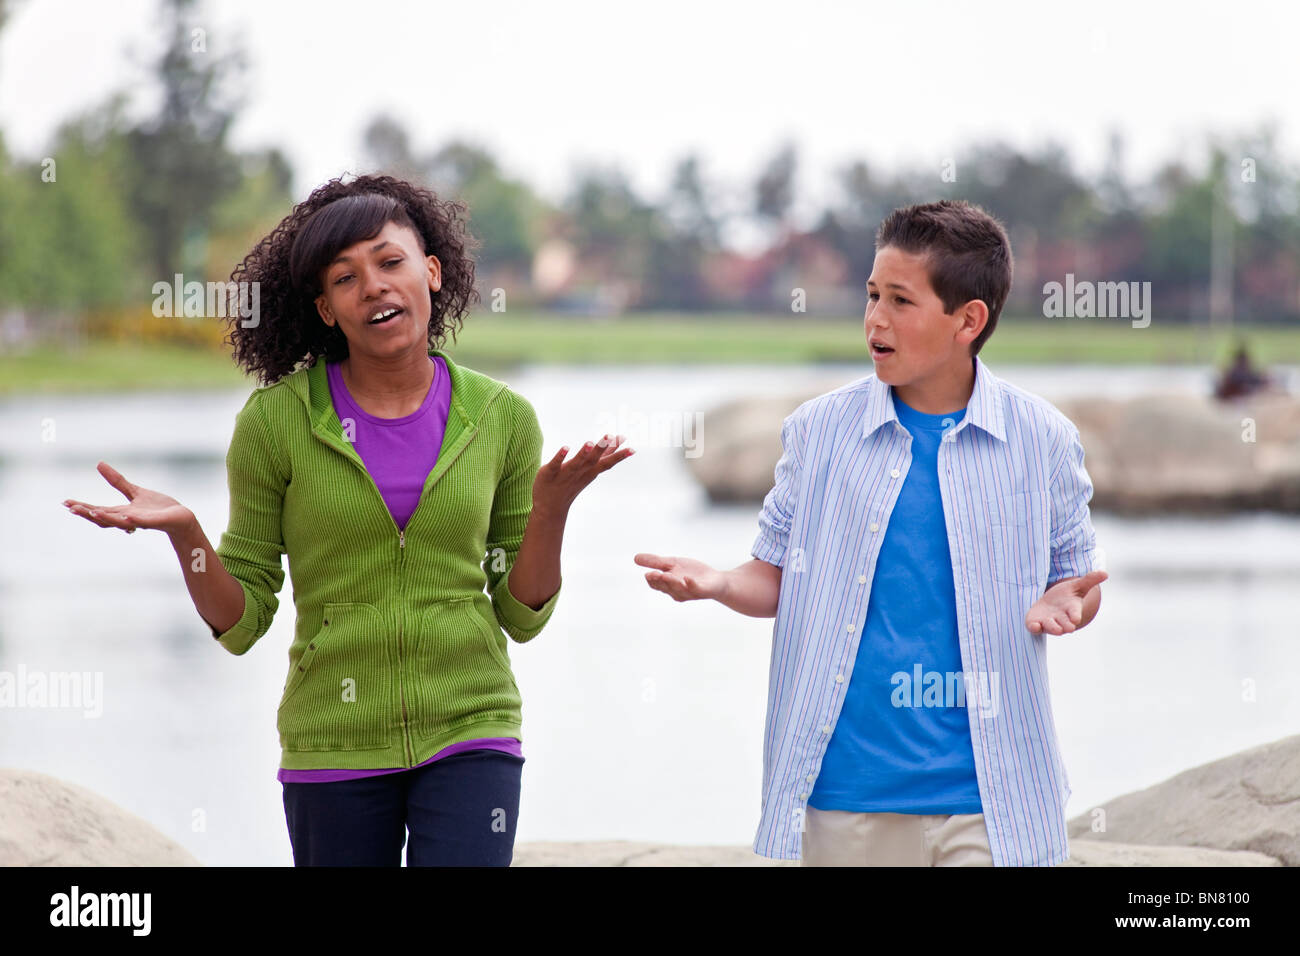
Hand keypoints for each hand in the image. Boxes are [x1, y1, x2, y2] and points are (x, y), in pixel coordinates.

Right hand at [63, 461, 193, 535]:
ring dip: (106, 517)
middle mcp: (127, 519)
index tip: (66, 502)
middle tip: (71, 508)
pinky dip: (133, 521)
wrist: (181, 518)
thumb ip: (117, 481)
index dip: (82, 507)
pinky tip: (126, 518)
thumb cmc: (158, 508)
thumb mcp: (135, 491)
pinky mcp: (154, 522)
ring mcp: (140, 522)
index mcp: (121, 512)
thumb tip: (99, 464)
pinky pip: (142, 523)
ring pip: (119, 522)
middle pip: (103, 518)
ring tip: (91, 511)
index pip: (97, 510)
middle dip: (87, 513)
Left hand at [533, 433, 633, 516]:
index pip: (606, 463)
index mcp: (589, 472)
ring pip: (576, 463)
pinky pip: (555, 464)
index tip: (632, 449)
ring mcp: (564, 474)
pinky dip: (560, 456)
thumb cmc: (571, 484)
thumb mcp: (588, 471)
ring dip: (583, 453)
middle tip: (612, 437)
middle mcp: (579, 472)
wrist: (550, 507)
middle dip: (602, 449)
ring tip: (590, 443)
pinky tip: (565, 447)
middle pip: (593, 460)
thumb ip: (600, 457)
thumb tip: (614, 443)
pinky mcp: (549, 473)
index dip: (618, 456)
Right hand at [634, 553, 726, 601]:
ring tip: (666, 574)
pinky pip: (695, 589)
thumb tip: (635, 558)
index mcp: (668, 586)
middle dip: (659, 581)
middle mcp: (677, 592)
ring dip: (672, 582)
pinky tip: (687, 579)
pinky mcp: (703, 590)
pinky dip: (691, 584)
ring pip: (678, 589)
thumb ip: (655, 561)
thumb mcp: (673, 564)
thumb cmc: (693, 573)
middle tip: (653, 574)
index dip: (652, 580)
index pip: (656, 585)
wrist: (717, 581)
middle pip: (665, 587)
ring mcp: (690, 592)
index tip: (647, 574)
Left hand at [1025, 570, 1108, 634]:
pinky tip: (1033, 625)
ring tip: (1055, 629)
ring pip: (1050, 627)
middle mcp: (1061, 619)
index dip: (1075, 615)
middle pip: (1064, 624)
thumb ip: (1089, 580)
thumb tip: (1105, 573)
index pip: (1075, 613)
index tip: (1076, 618)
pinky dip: (1034, 627)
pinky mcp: (1036, 623)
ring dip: (1051, 627)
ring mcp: (1048, 622)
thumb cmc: (1066, 596)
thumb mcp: (1077, 586)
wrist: (1051, 604)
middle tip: (1068, 628)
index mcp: (1072, 610)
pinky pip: (1035, 628)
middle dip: (1065, 626)